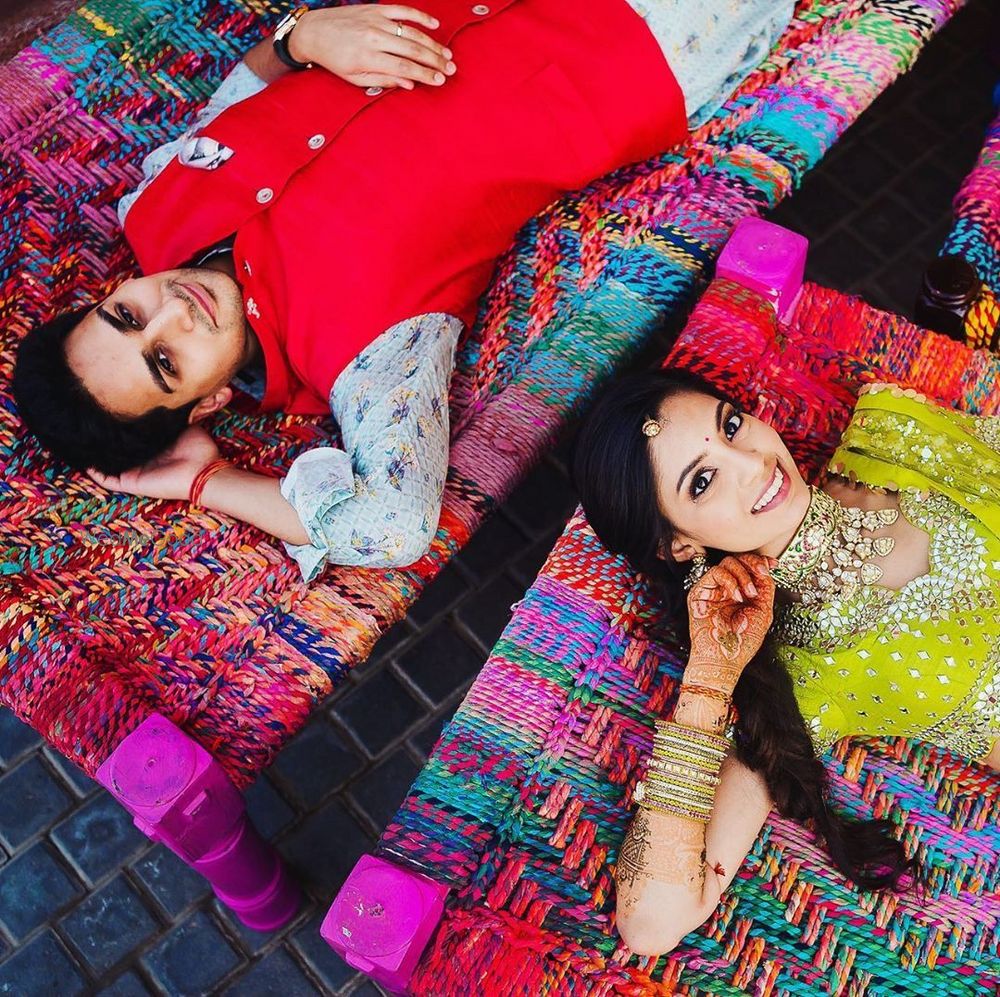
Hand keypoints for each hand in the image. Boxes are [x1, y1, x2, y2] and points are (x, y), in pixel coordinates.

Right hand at [87, 424, 220, 501]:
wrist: (203, 471)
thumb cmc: (198, 449)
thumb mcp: (184, 424)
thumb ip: (170, 414)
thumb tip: (161, 396)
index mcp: (150, 447)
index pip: (127, 437)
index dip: (115, 427)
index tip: (101, 412)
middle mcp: (140, 460)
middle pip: (114, 450)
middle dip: (99, 440)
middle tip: (82, 424)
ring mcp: (133, 472)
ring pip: (105, 464)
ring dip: (91, 454)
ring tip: (75, 439)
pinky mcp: (130, 483)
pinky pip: (105, 478)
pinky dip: (93, 470)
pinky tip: (80, 457)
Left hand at [292, 5, 455, 89]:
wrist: (314, 31)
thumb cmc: (335, 59)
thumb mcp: (355, 79)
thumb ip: (382, 81)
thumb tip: (408, 85)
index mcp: (368, 58)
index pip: (404, 68)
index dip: (424, 75)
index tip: (440, 81)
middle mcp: (374, 38)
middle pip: (412, 50)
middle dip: (435, 61)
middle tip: (451, 69)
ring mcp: (376, 21)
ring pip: (412, 32)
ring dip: (432, 43)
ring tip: (446, 54)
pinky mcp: (375, 9)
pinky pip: (403, 11)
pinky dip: (420, 16)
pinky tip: (434, 24)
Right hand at [685, 554, 775, 688]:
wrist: (725, 660)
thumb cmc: (742, 643)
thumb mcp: (763, 612)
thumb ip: (765, 588)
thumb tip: (766, 569)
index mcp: (741, 593)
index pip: (748, 568)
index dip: (760, 562)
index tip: (773, 564)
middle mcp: (726, 589)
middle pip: (737, 560)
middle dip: (753, 563)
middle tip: (762, 573)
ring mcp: (713, 590)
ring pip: (727, 563)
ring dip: (743, 575)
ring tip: (748, 595)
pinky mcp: (700, 593)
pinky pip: (715, 573)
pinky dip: (730, 581)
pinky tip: (737, 597)